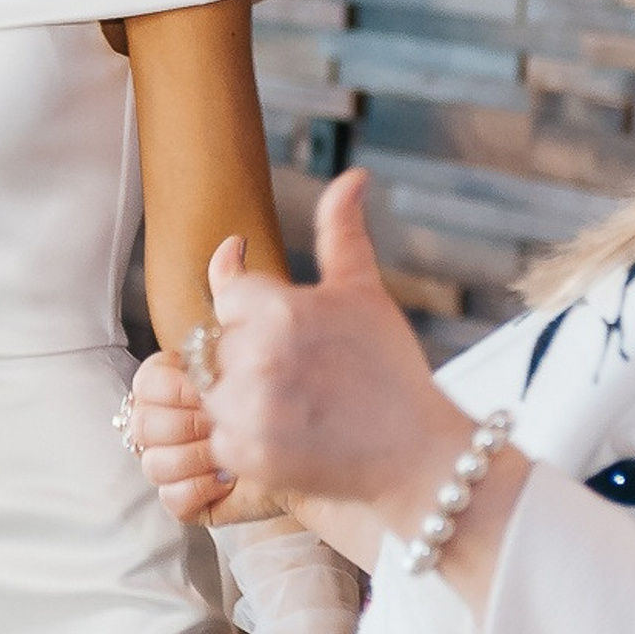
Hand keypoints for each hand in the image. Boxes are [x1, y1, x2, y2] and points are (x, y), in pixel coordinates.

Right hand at [124, 350, 286, 527]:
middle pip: (142, 424)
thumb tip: (206, 353)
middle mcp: (165, 425)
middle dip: (187, 425)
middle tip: (220, 425)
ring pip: (153, 464)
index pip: (146, 382)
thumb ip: (223, 354)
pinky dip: (200, 489)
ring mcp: (172, 465)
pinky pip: (170, 499)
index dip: (173, 389)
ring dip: (195, 458)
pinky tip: (226, 481)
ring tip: (229, 455)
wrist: (308, 457)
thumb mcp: (253, 369)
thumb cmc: (280, 410)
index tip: (206, 391)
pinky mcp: (185, 500)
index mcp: (173, 387)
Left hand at [205, 170, 470, 525]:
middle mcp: (260, 357)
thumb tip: (352, 175)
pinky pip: (221, 436)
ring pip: (214, 390)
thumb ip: (341, 230)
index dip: (256, 309)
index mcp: (281, 308)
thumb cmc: (392, 370)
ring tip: (296, 404)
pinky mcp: (249, 456)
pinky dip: (248, 438)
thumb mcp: (362, 292)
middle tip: (302, 374)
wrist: (420, 458)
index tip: (287, 328)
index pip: (228, 292)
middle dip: (252, 354)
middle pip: (219, 343)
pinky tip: (292, 434)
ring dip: (245, 396)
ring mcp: (251, 411)